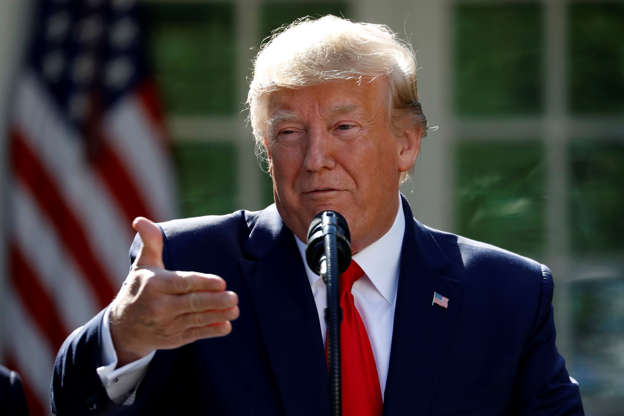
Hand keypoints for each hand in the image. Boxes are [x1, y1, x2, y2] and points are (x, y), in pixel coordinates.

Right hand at [109, 217, 238, 365]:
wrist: (123, 328)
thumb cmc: (139, 288)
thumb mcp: (142, 265)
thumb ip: (150, 243)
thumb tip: (140, 220)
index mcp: (154, 286)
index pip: (182, 284)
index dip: (202, 283)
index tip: (221, 282)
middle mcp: (159, 307)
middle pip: (191, 303)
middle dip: (214, 301)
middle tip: (234, 297)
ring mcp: (167, 325)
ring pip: (196, 320)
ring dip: (217, 315)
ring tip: (235, 310)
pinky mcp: (173, 339)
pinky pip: (195, 334)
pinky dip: (210, 331)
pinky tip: (226, 326)